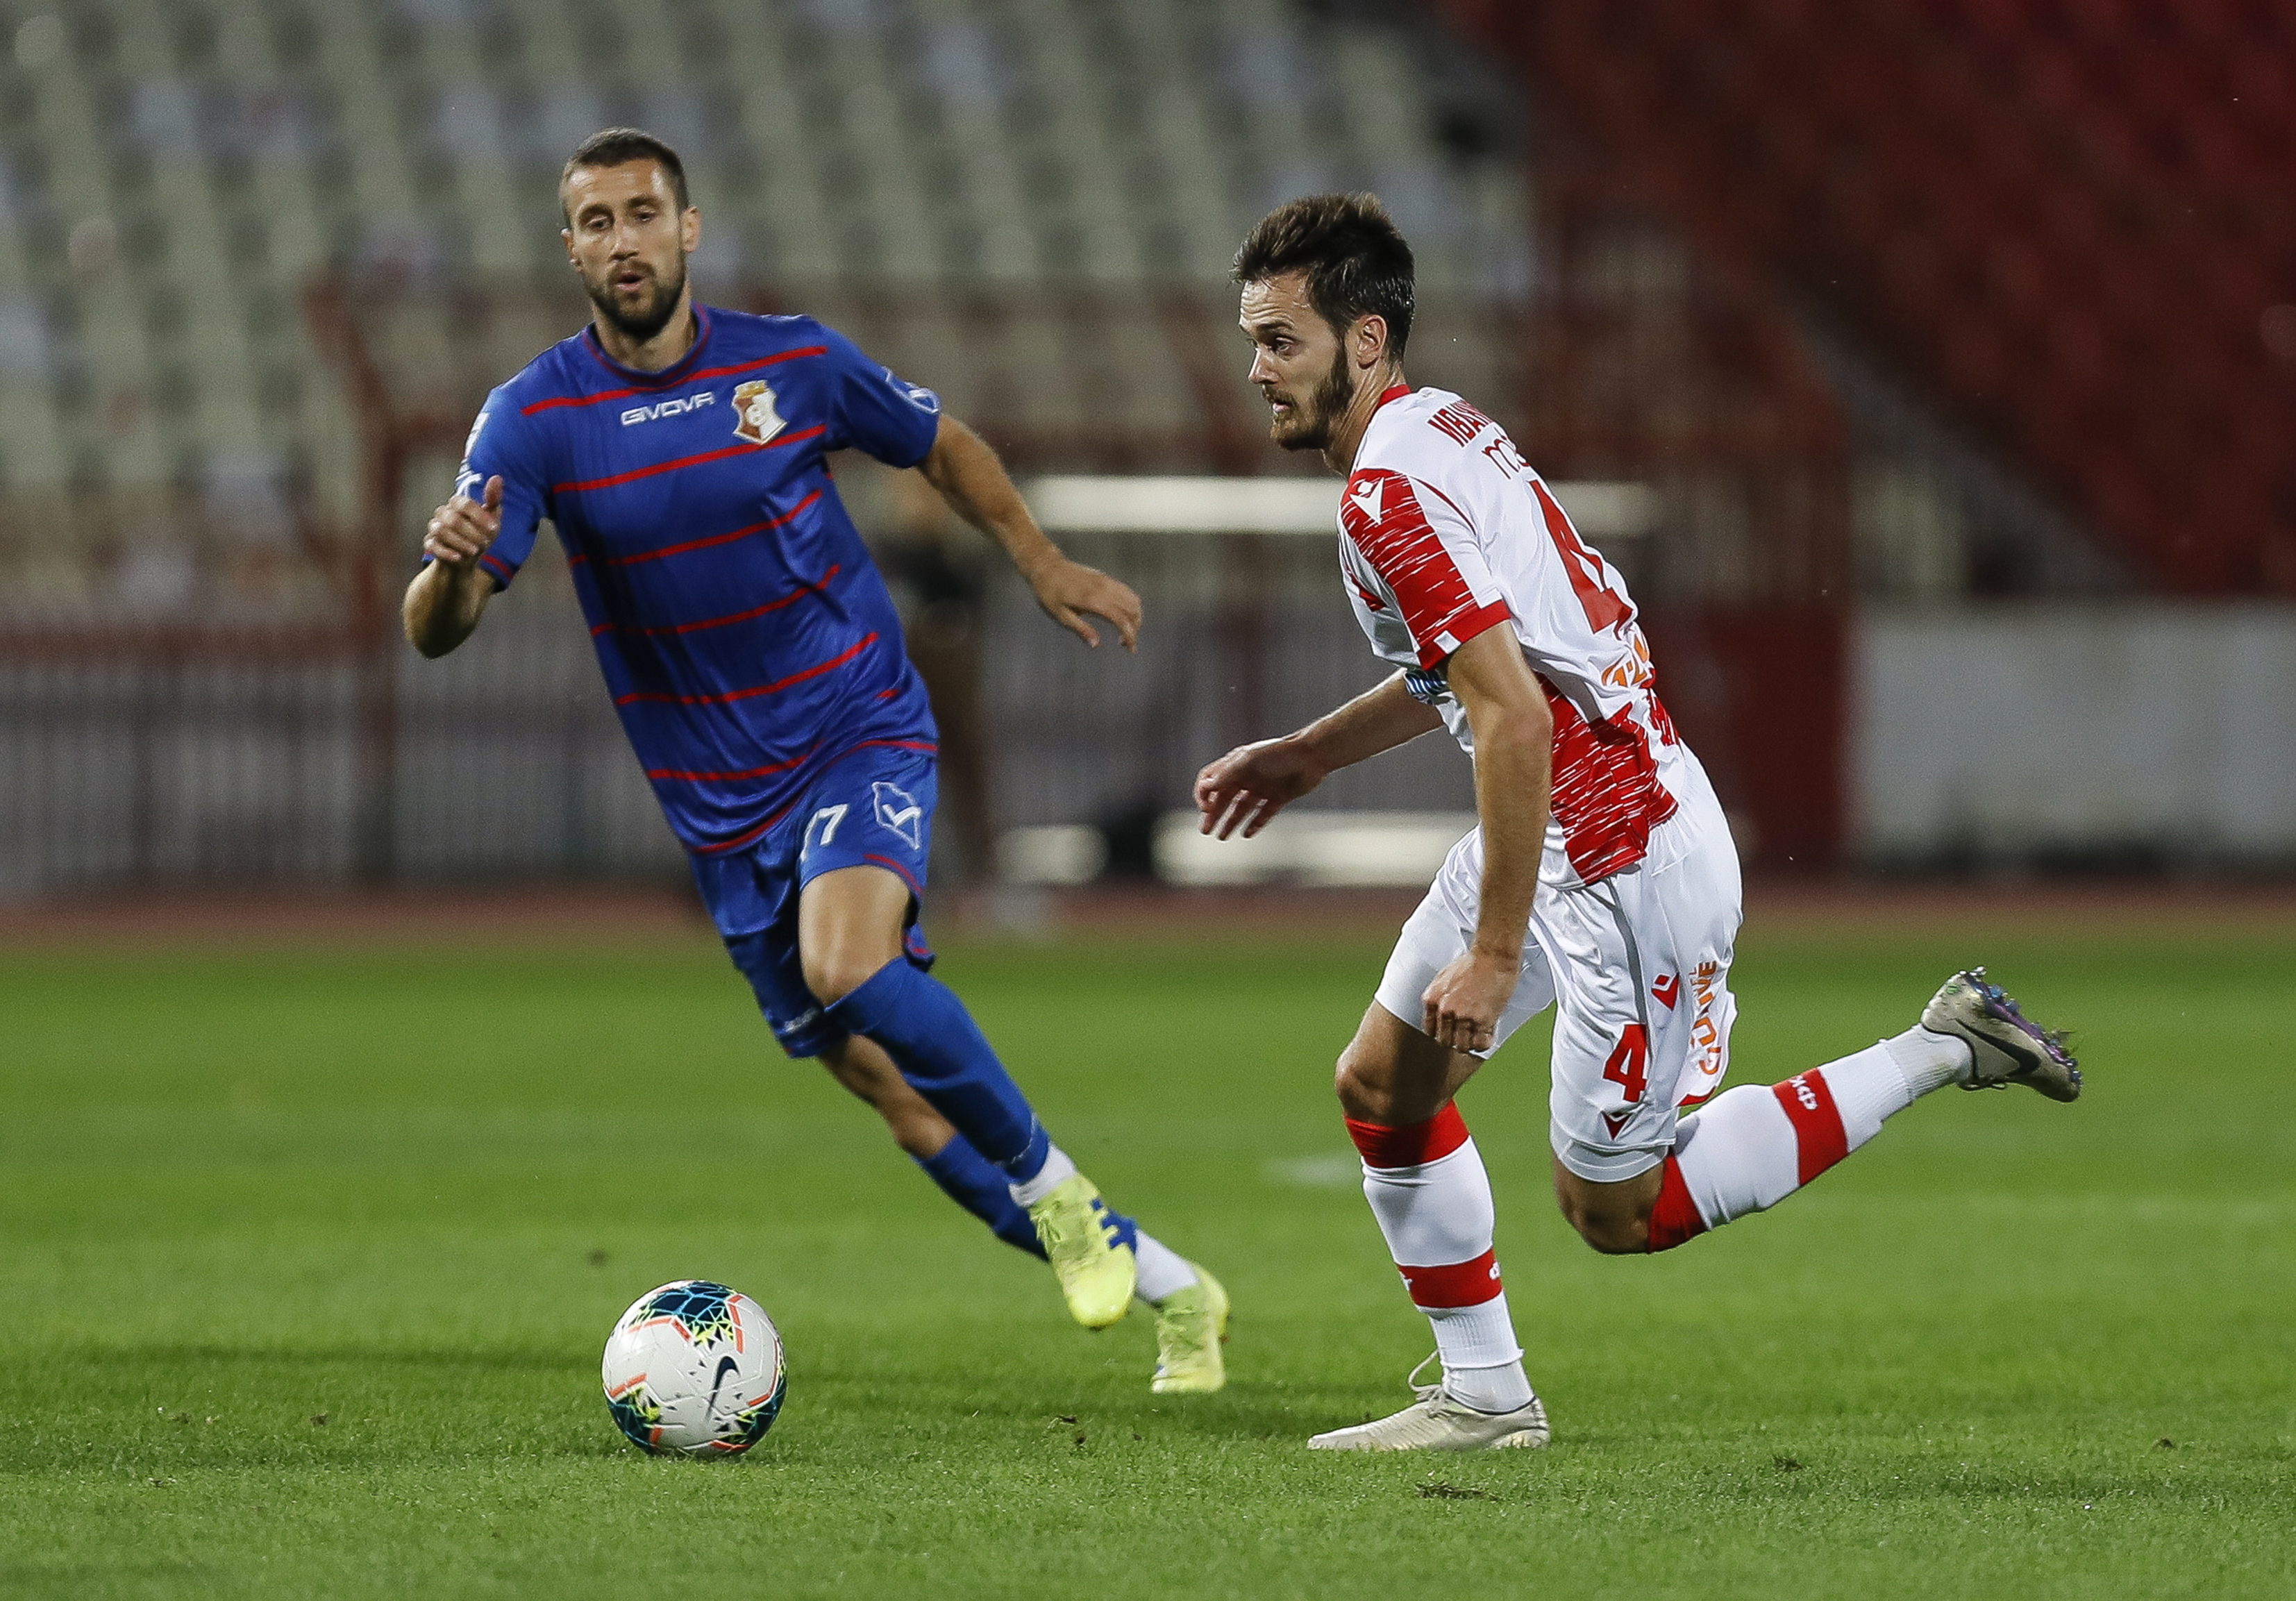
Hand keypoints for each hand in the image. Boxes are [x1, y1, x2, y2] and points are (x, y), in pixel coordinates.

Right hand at [424, 476, 502, 566]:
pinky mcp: (430, 543)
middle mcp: (443, 513)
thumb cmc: (481, 533)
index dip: (480, 517)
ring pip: (441, 531)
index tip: (495, 528)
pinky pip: (432, 546)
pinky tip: (459, 558)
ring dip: (460, 542)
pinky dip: (446, 552)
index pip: (465, 504)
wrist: (469, 557)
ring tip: (475, 551)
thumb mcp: (492, 517)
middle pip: (453, 520)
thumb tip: (497, 477)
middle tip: (486, 543)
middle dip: (472, 533)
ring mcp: (435, 527)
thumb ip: (493, 499)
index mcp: (458, 503)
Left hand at [1027, 556, 1140, 651]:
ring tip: (1124, 630)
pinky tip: (1121, 615)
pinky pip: (1126, 590)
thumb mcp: (1061, 615)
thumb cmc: (1049, 593)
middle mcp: (1103, 588)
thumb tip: (1096, 644)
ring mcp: (1106, 581)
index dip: (1129, 634)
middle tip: (1126, 643)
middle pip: (1132, 608)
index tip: (1130, 648)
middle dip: (1134, 627)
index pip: (1120, 618)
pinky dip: (1130, 605)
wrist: (1047, 567)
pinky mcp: (1105, 577)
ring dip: (1135, 616)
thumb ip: (1081, 629)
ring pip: (1132, 598)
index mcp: (1092, 600)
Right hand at [1193, 737, 1326, 838]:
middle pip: (1223, 798)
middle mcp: (1247, 776)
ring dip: (1230, 822)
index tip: (1206, 808)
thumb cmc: (1279, 754)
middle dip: (1213, 814)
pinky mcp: (1278, 797)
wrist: (1312, 756)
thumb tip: (1205, 786)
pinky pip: (1262, 814)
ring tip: (1222, 837)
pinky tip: (1247, 834)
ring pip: (1241, 808)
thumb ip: (1226, 774)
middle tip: (1205, 830)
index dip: (1203, 794)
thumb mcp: (1248, 762)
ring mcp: (1262, 787)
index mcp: (1236, 765)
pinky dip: (1254, 824)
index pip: (1210, 780)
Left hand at [1421, 948, 1520, 1053]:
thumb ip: (1441, 997)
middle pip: (1445, 1041)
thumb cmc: (1473, 962)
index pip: (1430, 1030)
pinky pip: (1480, 1043)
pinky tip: (1487, 1035)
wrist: (1492, 955)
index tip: (1450, 1032)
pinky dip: (1484, 1043)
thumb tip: (1443, 1012)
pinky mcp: (1481, 1020)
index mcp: (1432, 999)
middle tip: (1467, 1034)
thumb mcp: (1445, 977)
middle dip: (1456, 1039)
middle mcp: (1444, 1010)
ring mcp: (1462, 1016)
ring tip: (1478, 1036)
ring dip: (1470, 1043)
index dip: (1442, 1032)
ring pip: (1462, 1046)